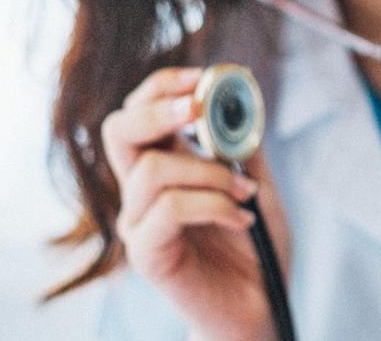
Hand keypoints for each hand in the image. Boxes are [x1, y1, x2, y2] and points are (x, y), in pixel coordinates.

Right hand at [101, 66, 287, 340]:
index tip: (204, 77)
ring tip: (245, 191)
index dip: (163, 85)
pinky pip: (169, 208)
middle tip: (198, 110)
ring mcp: (138, 223)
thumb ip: (241, 141)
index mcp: (163, 164)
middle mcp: (141, 191)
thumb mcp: (256, 179)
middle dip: (159, 109)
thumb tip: (238, 95)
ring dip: (209, 171)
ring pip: (152, 168)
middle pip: (117, 130)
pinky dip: (215, 203)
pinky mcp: (146, 254)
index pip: (139, 110)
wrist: (262, 304)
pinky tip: (242, 218)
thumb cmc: (255, 243)